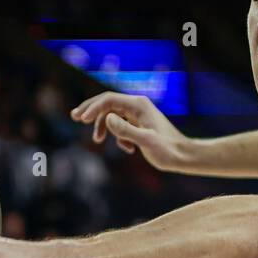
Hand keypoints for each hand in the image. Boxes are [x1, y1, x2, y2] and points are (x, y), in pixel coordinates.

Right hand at [70, 90, 190, 170]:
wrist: (183, 157)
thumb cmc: (167, 150)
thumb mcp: (146, 141)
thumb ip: (126, 130)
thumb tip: (107, 119)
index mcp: (138, 105)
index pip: (109, 100)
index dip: (93, 108)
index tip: (80, 120)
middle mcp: (137, 106)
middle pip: (107, 102)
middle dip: (91, 110)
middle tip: (74, 117)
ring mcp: (138, 115)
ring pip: (112, 115)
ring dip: (103, 127)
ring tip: (97, 140)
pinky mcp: (139, 125)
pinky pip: (120, 126)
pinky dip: (118, 137)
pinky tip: (128, 150)